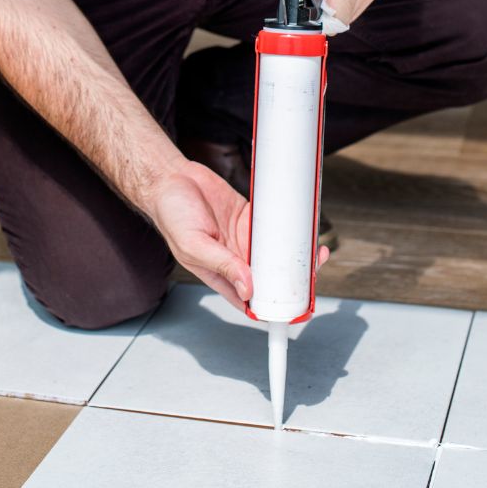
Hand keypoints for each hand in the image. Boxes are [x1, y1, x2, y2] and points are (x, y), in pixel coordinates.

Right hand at [149, 160, 328, 310]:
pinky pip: (275, 226)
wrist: (171, 179)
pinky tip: (301, 228)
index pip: (249, 300)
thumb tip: (247, 288)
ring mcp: (244, 239)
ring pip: (277, 254)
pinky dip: (288, 228)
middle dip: (292, 279)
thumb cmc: (171, 214)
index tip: (291, 309)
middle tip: (310, 275)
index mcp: (220, 274)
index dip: (271, 308)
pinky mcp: (251, 218)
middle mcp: (235, 260)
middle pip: (270, 278)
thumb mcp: (193, 245)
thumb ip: (222, 265)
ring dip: (295, 254)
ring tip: (315, 252)